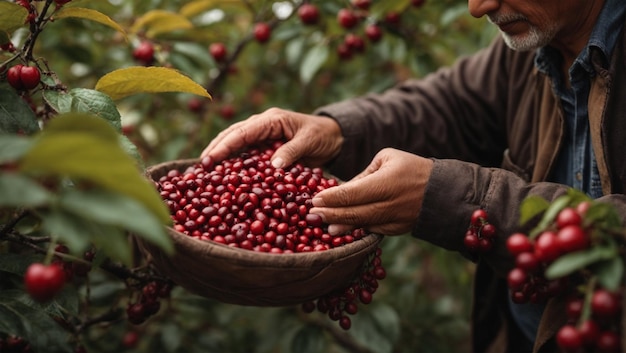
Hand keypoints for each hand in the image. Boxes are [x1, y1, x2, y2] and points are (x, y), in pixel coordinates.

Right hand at [201, 107, 342, 168]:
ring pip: (236, 145)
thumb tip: (273, 167)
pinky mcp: (265, 150)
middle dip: (215, 149)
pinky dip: (235, 165)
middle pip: (232, 136)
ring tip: (205, 172)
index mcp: (271, 120)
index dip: (225, 145)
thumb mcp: (309, 141)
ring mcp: (263, 138)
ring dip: (221, 156)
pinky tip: (225, 177)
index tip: (210, 158)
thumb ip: (292, 152)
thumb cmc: (322, 135)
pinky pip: (246, 156)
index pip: (242, 132)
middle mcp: (263, 126)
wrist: (333, 137)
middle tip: (200, 167)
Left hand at [310, 148, 432, 235]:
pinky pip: (372, 230)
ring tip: (321, 225)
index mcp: (387, 182)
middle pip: (354, 212)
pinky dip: (356, 229)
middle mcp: (390, 204)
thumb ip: (363, 175)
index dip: (332, 198)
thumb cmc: (411, 168)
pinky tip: (340, 230)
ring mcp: (394, 220)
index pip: (353, 192)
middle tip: (311, 214)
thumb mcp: (387, 159)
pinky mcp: (396, 230)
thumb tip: (342, 189)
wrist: (441, 192)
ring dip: (340, 226)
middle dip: (330, 214)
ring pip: (362, 224)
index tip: (315, 199)